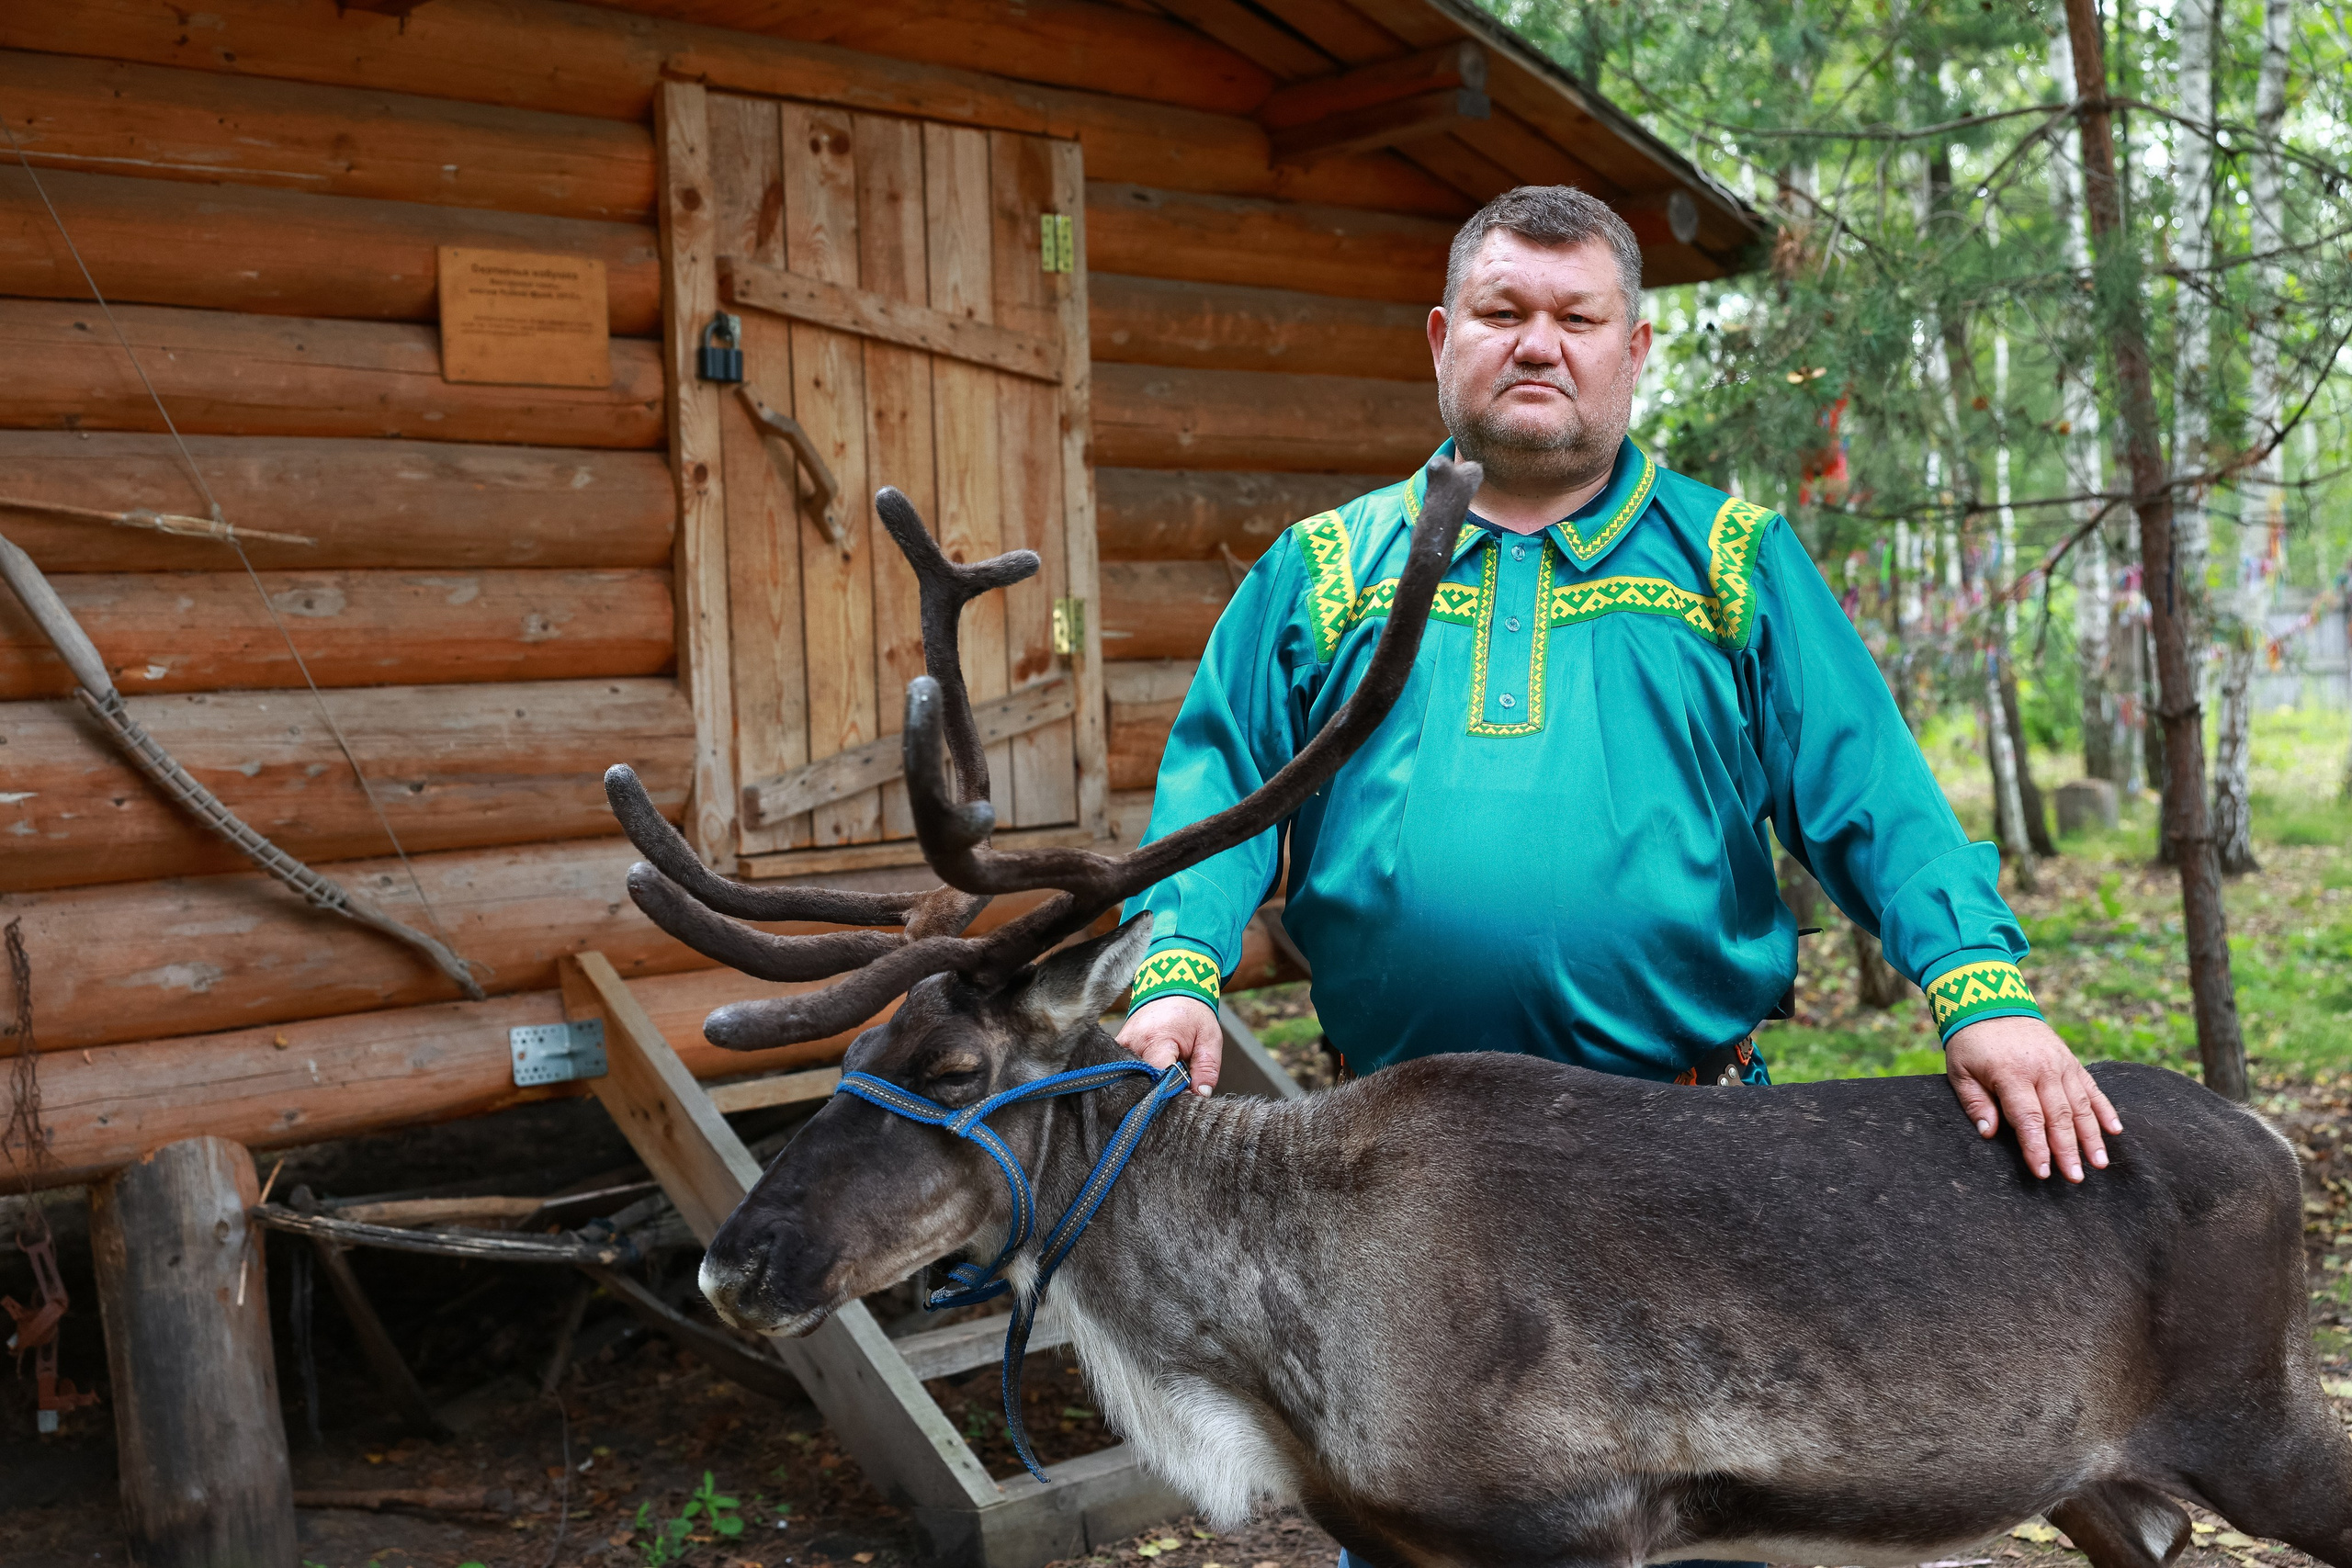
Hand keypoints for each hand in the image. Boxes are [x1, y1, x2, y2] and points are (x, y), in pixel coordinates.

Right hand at [1115, 995, 1222, 1095]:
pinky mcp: (1117, 1047)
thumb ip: (1207, 1068)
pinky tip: (1149, 1078)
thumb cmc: (1192, 1015)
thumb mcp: (1209, 1039)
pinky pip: (1124, 1070)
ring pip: (1131, 1079)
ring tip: (1162, 1084)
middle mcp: (1134, 1043)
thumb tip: (1201, 1095)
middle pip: (1142, 1083)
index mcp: (1157, 1039)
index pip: (1159, 1079)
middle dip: (1159, 1093)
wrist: (1172, 989)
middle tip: (1175, 1094)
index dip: (1172, 1092)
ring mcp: (1122, 1045)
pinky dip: (1137, 1077)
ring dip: (1147, 1085)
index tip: (1183, 1096)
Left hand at [1946, 1015, 2122, 1182]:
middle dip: (2069, 1150)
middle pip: (2059, 1116)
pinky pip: (2091, 1087)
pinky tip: (2115, 1131)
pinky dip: (2105, 1109)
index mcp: (2012, 1074)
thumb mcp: (1959, 1071)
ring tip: (2099, 1164)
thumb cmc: (1971, 1043)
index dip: (2037, 1147)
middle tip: (2076, 1178)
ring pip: (2081, 1105)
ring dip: (2091, 1136)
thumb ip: (1974, 1102)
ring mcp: (2061, 1064)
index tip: (2044, 1172)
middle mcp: (2042, 1070)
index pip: (2029, 1118)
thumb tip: (1989, 1133)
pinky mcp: (2071, 1060)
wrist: (1990, 1001)